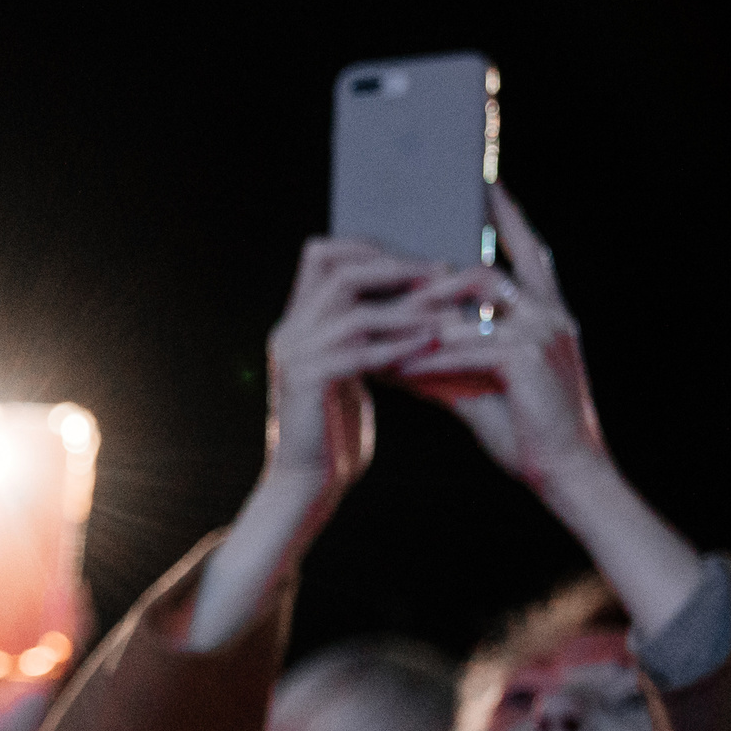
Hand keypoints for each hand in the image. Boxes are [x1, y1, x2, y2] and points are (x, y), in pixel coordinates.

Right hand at [262, 238, 462, 497]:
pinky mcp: (306, 384)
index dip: (369, 247)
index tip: (415, 261)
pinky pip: (359, 353)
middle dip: (395, 268)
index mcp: (295, 321)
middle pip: (338, 270)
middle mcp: (288, 332)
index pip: (321, 254)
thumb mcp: (347, 369)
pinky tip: (429, 346)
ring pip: (352, 310)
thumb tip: (411, 293)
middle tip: (440, 275)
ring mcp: (293, 357)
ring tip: (443, 314)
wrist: (306, 482)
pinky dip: (398, 346)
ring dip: (405, 309)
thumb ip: (360, 333)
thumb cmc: (335, 428)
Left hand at [395, 186, 608, 491]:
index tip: (483, 184)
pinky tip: (397, 368)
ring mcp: (542, 334)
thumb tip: (390, 344)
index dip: (506, 216)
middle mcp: (550, 313)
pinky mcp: (528, 361)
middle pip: (484, 274)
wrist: (564, 471)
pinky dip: (429, 359)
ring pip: (471, 307)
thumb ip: (441, 354)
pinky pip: (466, 349)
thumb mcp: (477, 382)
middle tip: (386, 278)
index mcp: (545, 311)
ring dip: (424, 317)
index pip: (526, 250)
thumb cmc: (521, 426)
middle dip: (433, 279)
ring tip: (381, 325)